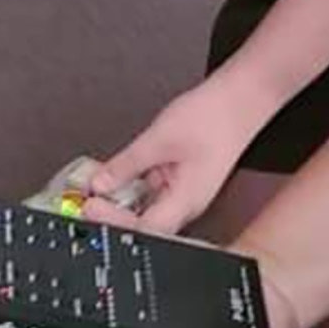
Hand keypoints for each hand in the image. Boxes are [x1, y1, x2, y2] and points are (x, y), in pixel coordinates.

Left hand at [83, 75, 279, 233]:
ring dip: (120, 200)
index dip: (115, 223)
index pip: (145, 229)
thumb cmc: (213, 116)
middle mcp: (186, 203)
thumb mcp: (157, 139)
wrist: (241, 98)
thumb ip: (125, 165)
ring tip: (98, 186)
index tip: (92, 208)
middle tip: (87, 200)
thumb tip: (100, 183)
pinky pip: (151, 191)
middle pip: (143, 224)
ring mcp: (184, 193)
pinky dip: (132, 185)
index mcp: (186, 201)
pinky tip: (115, 175)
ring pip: (145, 208)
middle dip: (113, 214)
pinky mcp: (181, 181)